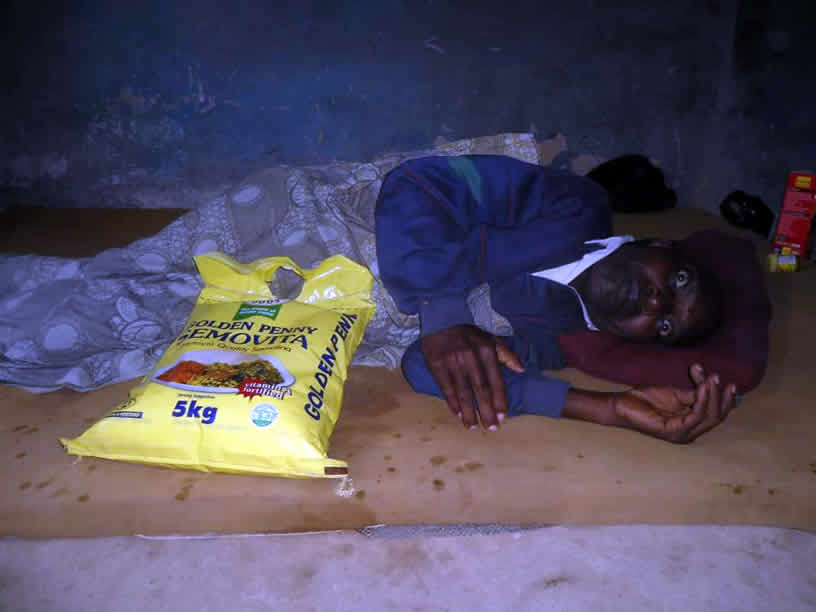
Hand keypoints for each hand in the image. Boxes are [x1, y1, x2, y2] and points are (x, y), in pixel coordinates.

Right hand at [421, 325, 523, 429]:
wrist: (440, 320)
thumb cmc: (467, 334)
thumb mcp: (489, 338)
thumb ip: (506, 354)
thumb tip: (521, 369)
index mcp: (486, 351)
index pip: (496, 381)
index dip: (500, 400)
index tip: (502, 417)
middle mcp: (471, 358)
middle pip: (480, 391)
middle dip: (486, 411)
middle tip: (491, 428)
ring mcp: (453, 362)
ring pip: (463, 393)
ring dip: (469, 412)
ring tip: (473, 427)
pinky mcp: (437, 365)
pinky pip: (446, 389)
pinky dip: (452, 403)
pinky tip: (458, 415)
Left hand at [613, 363, 736, 443]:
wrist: (623, 403)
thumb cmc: (646, 399)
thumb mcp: (675, 393)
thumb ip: (694, 393)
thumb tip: (711, 382)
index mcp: (691, 424)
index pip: (716, 414)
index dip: (724, 398)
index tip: (724, 380)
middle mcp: (690, 432)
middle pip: (716, 417)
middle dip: (721, 397)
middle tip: (717, 378)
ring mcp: (682, 434)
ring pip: (709, 417)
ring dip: (712, 396)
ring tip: (711, 379)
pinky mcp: (674, 432)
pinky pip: (695, 416)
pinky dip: (702, 401)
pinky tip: (703, 387)